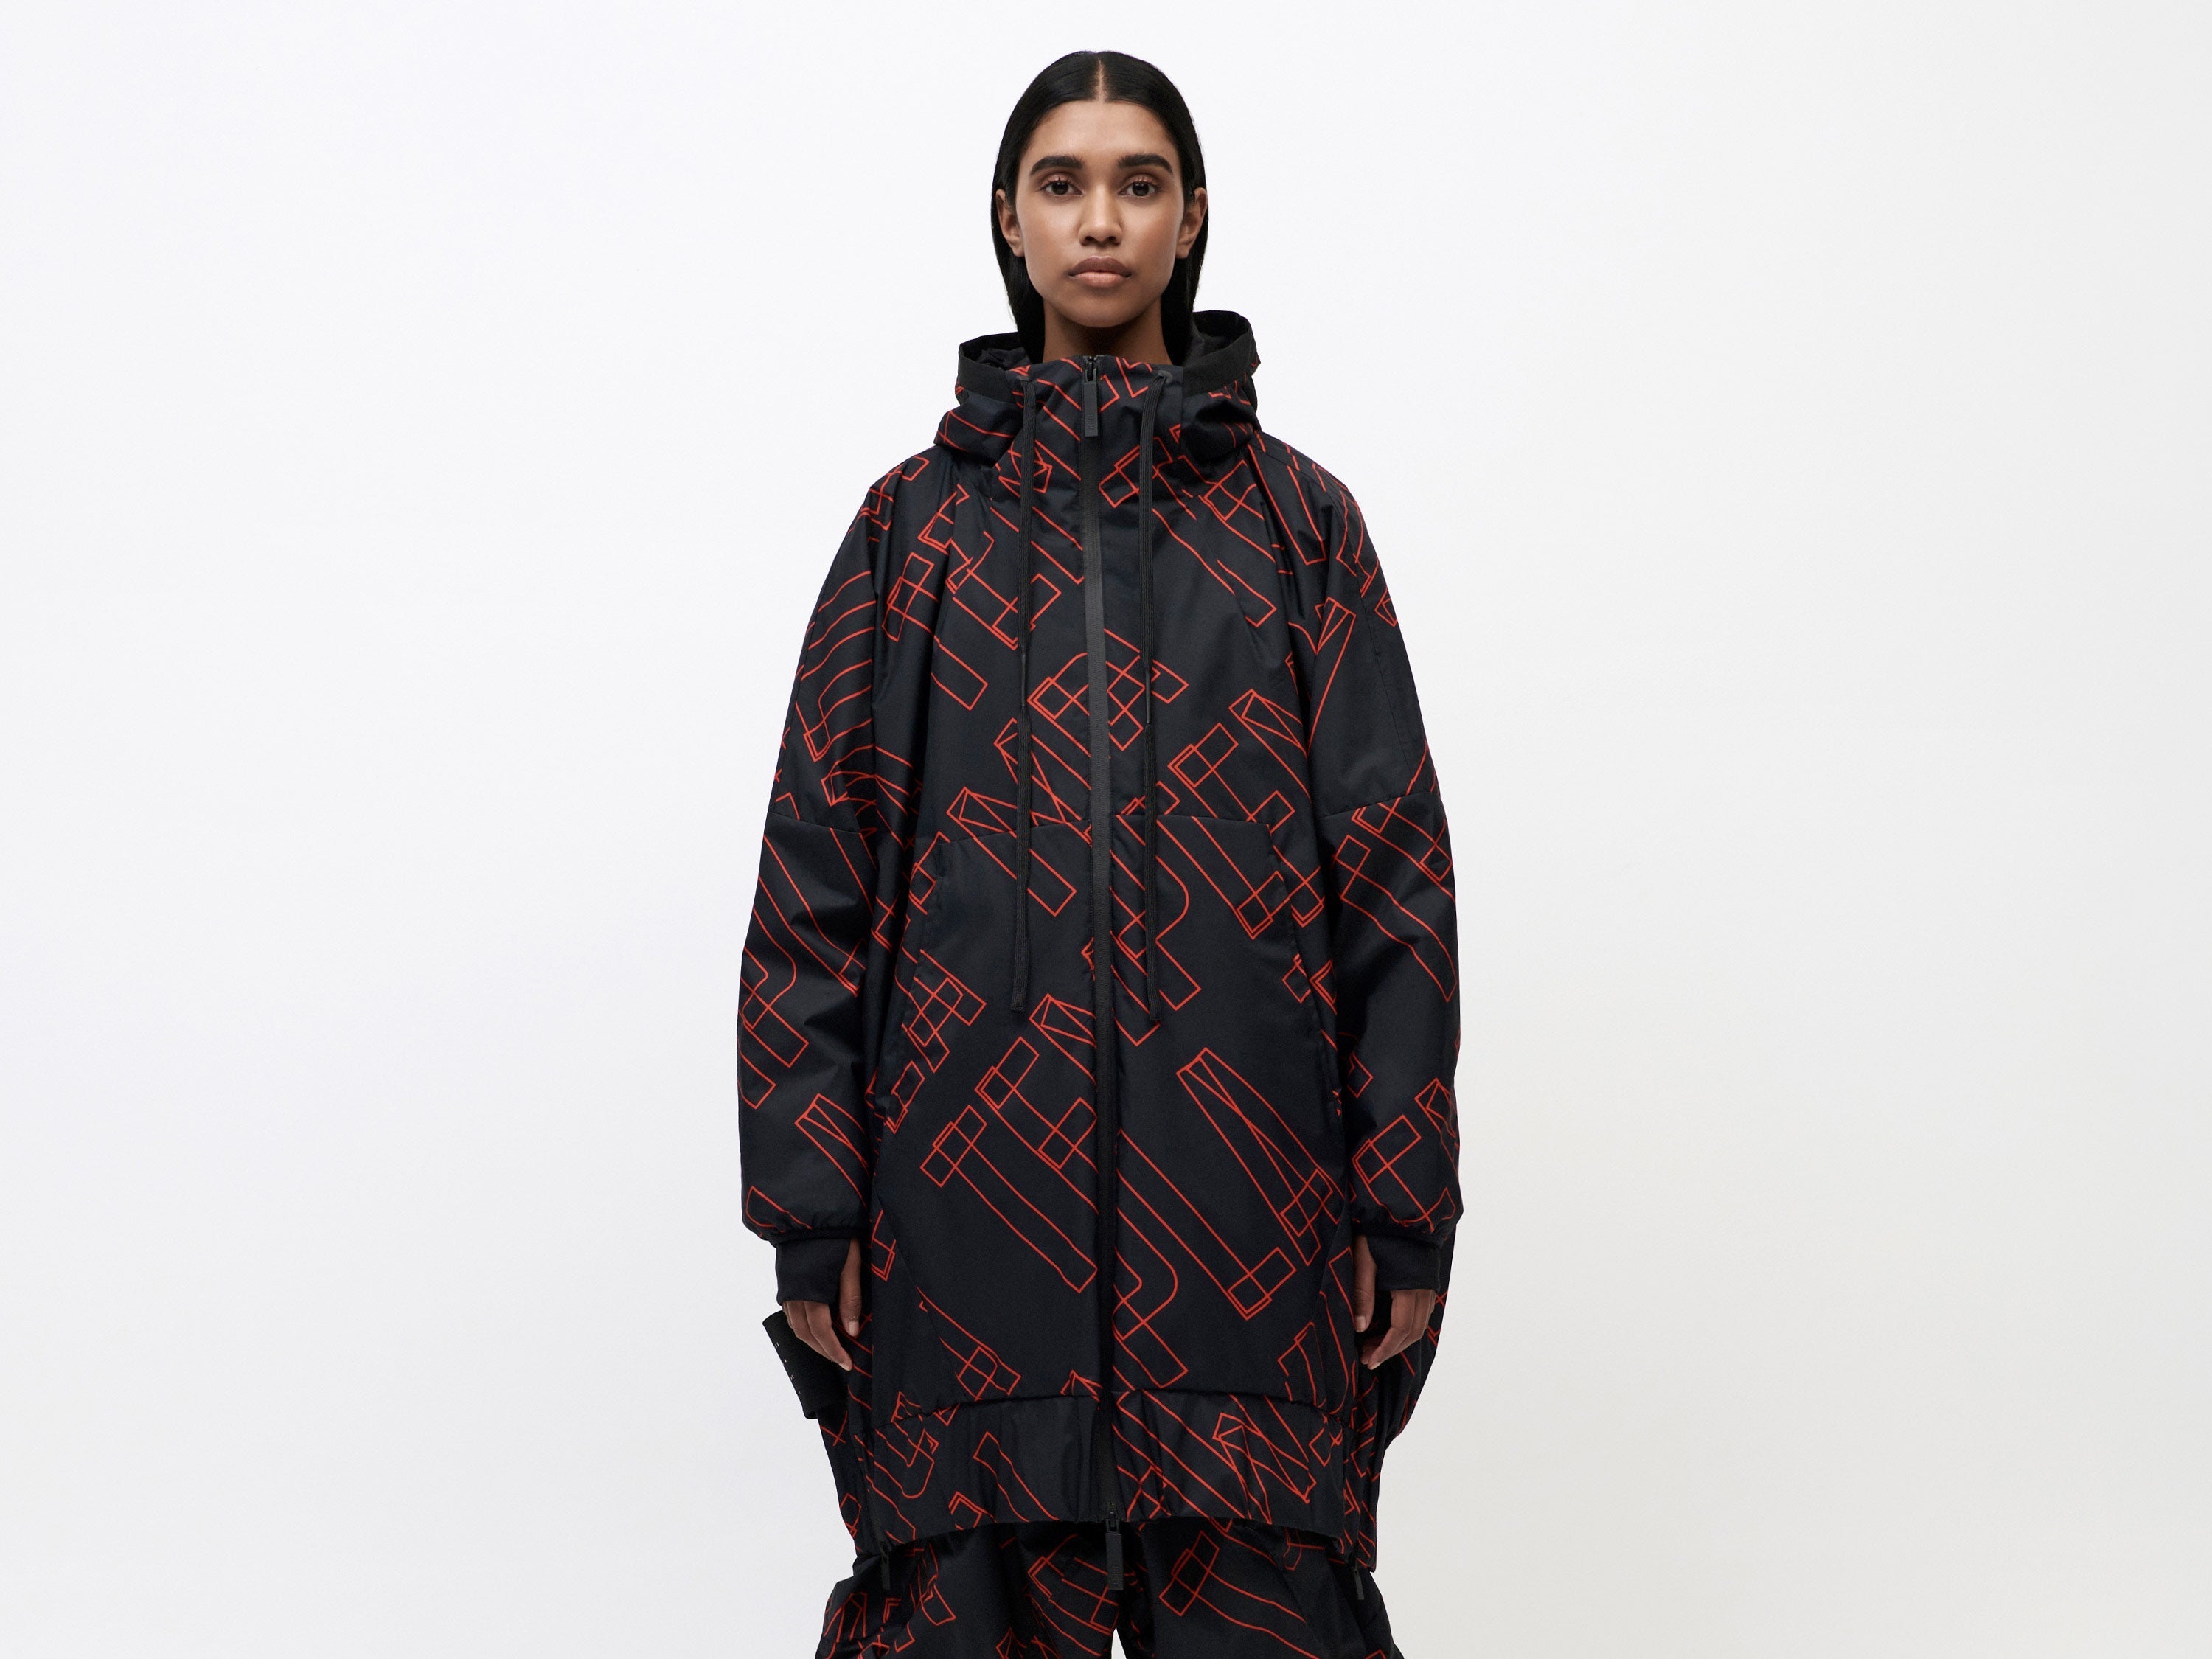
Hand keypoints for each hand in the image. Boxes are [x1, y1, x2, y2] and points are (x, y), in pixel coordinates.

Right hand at [783, 1238, 863, 1371]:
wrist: (811, 1213)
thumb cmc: (835, 1236)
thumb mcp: (850, 1265)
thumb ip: (851, 1299)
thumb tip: (852, 1331)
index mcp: (810, 1291)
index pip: (820, 1331)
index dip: (833, 1350)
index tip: (847, 1363)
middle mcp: (793, 1292)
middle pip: (804, 1332)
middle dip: (822, 1350)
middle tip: (841, 1359)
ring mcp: (787, 1286)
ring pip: (795, 1324)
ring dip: (811, 1339)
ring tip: (830, 1346)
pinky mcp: (785, 1279)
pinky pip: (790, 1311)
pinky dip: (802, 1324)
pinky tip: (814, 1325)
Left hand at [1352, 1234, 1436, 1370]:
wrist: (1400, 1207)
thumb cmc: (1378, 1231)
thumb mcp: (1363, 1259)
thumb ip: (1363, 1293)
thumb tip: (1360, 1328)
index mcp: (1408, 1286)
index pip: (1401, 1329)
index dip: (1385, 1348)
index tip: (1369, 1360)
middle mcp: (1423, 1289)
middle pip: (1412, 1331)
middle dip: (1391, 1348)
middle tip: (1368, 1358)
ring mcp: (1428, 1284)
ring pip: (1419, 1323)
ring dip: (1399, 1338)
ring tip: (1374, 1346)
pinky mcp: (1426, 1278)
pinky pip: (1421, 1311)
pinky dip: (1406, 1324)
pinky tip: (1388, 1326)